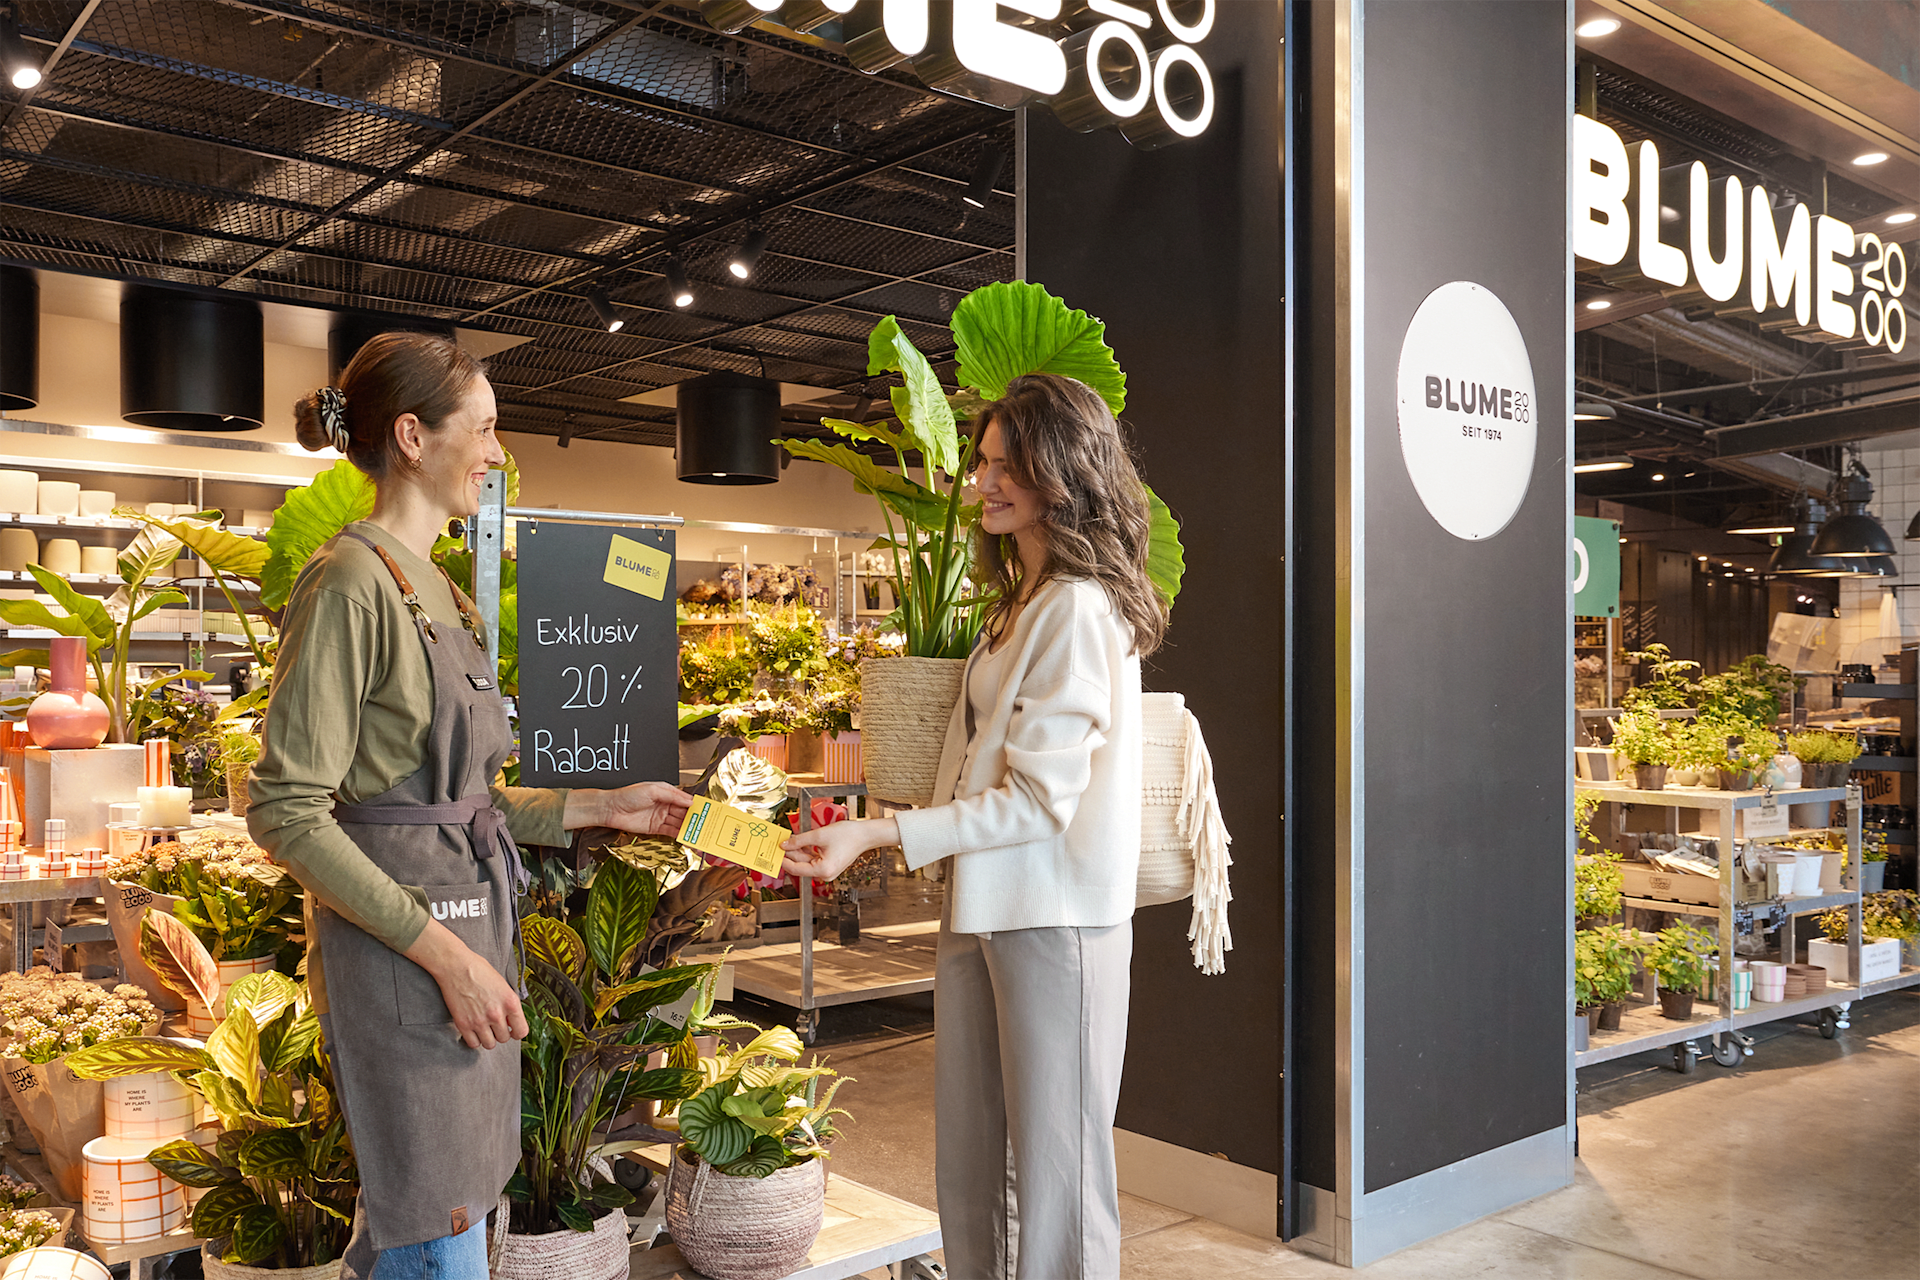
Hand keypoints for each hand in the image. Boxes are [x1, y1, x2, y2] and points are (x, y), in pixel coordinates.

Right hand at [404, 920, 527, 1050]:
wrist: (456, 966)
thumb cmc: (479, 970)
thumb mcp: (503, 985)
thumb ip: (508, 1003)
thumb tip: (512, 1020)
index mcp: (510, 1002)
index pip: (521, 1031)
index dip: (517, 1032)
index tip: (512, 1030)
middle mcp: (497, 1014)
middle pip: (504, 1039)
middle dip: (500, 1033)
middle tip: (495, 1025)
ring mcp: (479, 1021)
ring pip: (489, 1044)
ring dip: (488, 1038)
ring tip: (484, 1029)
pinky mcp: (463, 1024)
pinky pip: (473, 1044)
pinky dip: (474, 1040)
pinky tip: (473, 1031)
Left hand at [570, 782, 695, 837]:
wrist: (611, 809)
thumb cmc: (628, 795)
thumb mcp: (653, 790)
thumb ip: (672, 795)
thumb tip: (689, 800)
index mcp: (666, 793)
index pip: (685, 800)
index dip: (696, 805)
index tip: (707, 810)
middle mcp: (665, 805)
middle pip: (684, 813)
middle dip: (695, 818)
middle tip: (707, 824)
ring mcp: (661, 817)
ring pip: (679, 823)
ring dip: (689, 828)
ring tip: (700, 833)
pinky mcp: (655, 829)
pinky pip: (671, 832)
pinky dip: (680, 835)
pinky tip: (687, 837)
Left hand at [781, 817, 897, 881]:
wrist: (865, 834)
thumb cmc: (848, 835)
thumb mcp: (819, 835)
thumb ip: (799, 841)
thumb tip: (785, 845)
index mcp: (822, 870)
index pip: (796, 868)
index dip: (783, 859)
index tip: (774, 852)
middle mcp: (825, 874)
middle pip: (801, 865)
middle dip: (790, 853)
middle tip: (779, 843)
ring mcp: (827, 871)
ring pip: (806, 861)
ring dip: (798, 851)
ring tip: (788, 840)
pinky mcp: (829, 865)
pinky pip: (813, 859)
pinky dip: (806, 851)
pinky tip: (799, 842)